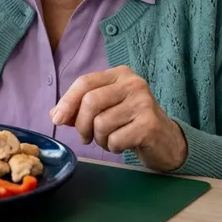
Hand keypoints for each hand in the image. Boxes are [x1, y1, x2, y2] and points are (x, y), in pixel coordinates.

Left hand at [50, 66, 187, 171]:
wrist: (165, 140)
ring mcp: (144, 103)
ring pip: (101, 124)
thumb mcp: (105, 109)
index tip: (57, 119)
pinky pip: (115, 139)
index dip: (67, 101)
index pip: (85, 82)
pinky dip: (113, 147)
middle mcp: (133, 84)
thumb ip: (80, 109)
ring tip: (109, 139)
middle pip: (91, 102)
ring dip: (99, 139)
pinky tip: (122, 144)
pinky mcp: (149, 125)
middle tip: (85, 137)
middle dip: (81, 125)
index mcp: (120, 74)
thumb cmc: (130, 122)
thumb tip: (55, 114)